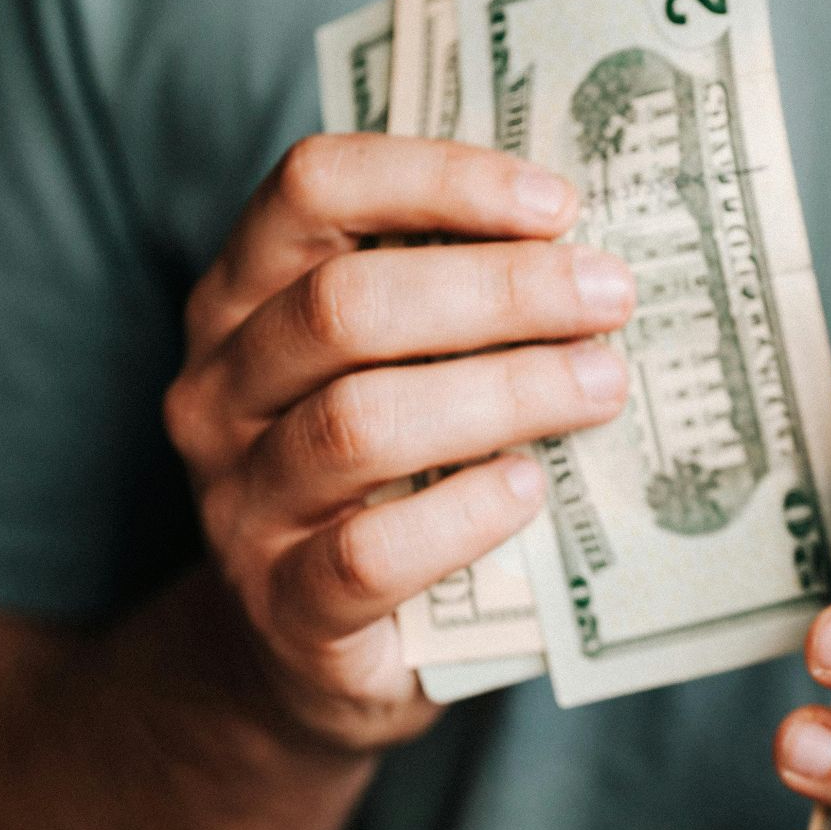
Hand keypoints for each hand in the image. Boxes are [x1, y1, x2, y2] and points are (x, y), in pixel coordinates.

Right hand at [163, 134, 633, 754]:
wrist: (309, 651)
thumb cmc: (386, 479)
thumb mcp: (400, 371)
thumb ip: (459, 305)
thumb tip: (596, 252)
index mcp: (245, 298)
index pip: (312, 189)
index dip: (438, 178)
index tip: (558, 204)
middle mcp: (220, 389)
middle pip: (344, 306)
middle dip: (498, 290)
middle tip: (610, 298)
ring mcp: (240, 503)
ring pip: (358, 423)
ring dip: (501, 394)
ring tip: (602, 387)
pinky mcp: (285, 609)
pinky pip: (368, 553)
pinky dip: (463, 515)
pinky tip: (530, 490)